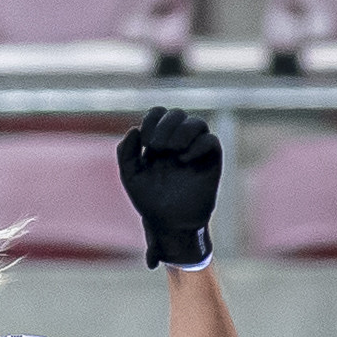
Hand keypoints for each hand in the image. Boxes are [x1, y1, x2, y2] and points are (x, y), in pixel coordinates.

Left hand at [117, 105, 219, 269]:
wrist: (169, 222)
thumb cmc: (149, 199)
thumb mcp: (131, 176)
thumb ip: (126, 153)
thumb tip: (133, 130)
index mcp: (158, 141)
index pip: (158, 114)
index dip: (152, 120)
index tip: (145, 143)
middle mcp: (177, 141)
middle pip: (177, 114)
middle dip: (165, 126)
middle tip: (157, 147)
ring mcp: (195, 149)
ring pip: (196, 122)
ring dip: (181, 132)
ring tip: (171, 150)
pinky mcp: (210, 160)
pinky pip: (211, 141)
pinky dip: (197, 146)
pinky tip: (183, 160)